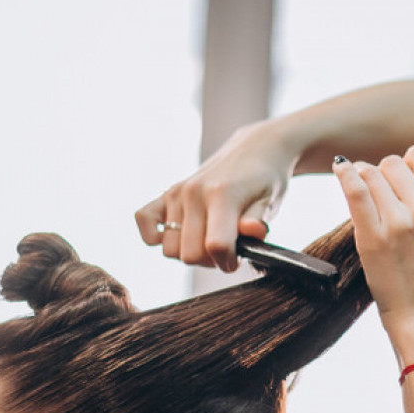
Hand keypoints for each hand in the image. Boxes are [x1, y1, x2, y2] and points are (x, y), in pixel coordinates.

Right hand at [134, 123, 291, 271]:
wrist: (255, 150)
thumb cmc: (266, 181)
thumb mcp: (270, 201)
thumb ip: (259, 220)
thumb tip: (252, 231)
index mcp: (222, 195)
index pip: (216, 246)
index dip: (229, 262)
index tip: (238, 258)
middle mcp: (193, 192)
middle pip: (190, 254)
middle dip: (210, 261)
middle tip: (227, 248)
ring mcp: (176, 192)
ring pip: (170, 250)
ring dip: (190, 253)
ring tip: (209, 239)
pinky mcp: (165, 193)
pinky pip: (143, 220)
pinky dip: (155, 235)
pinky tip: (179, 234)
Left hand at [334, 146, 413, 349]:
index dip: (408, 167)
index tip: (403, 186)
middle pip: (392, 163)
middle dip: (384, 176)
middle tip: (385, 200)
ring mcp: (398, 223)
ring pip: (371, 173)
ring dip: (364, 180)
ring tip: (368, 199)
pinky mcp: (373, 237)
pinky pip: (355, 190)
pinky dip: (344, 174)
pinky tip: (340, 168)